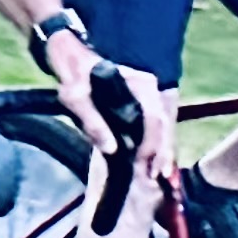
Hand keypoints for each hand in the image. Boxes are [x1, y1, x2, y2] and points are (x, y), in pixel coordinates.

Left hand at [42, 28, 172, 179]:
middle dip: (163, 152)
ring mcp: (148, 94)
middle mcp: (149, 87)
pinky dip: (156, 143)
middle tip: (158, 176)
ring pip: (162, 125)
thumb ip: (93, 123)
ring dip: (162, 150)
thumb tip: (111, 149)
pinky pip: (154, 125)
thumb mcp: (76, 99)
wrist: (74, 61)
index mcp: (138, 84)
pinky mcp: (142, 103)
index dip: (153, 144)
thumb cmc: (74, 78)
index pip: (154, 118)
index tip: (148, 165)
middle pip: (164, 124)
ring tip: (159, 175)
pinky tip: (154, 162)